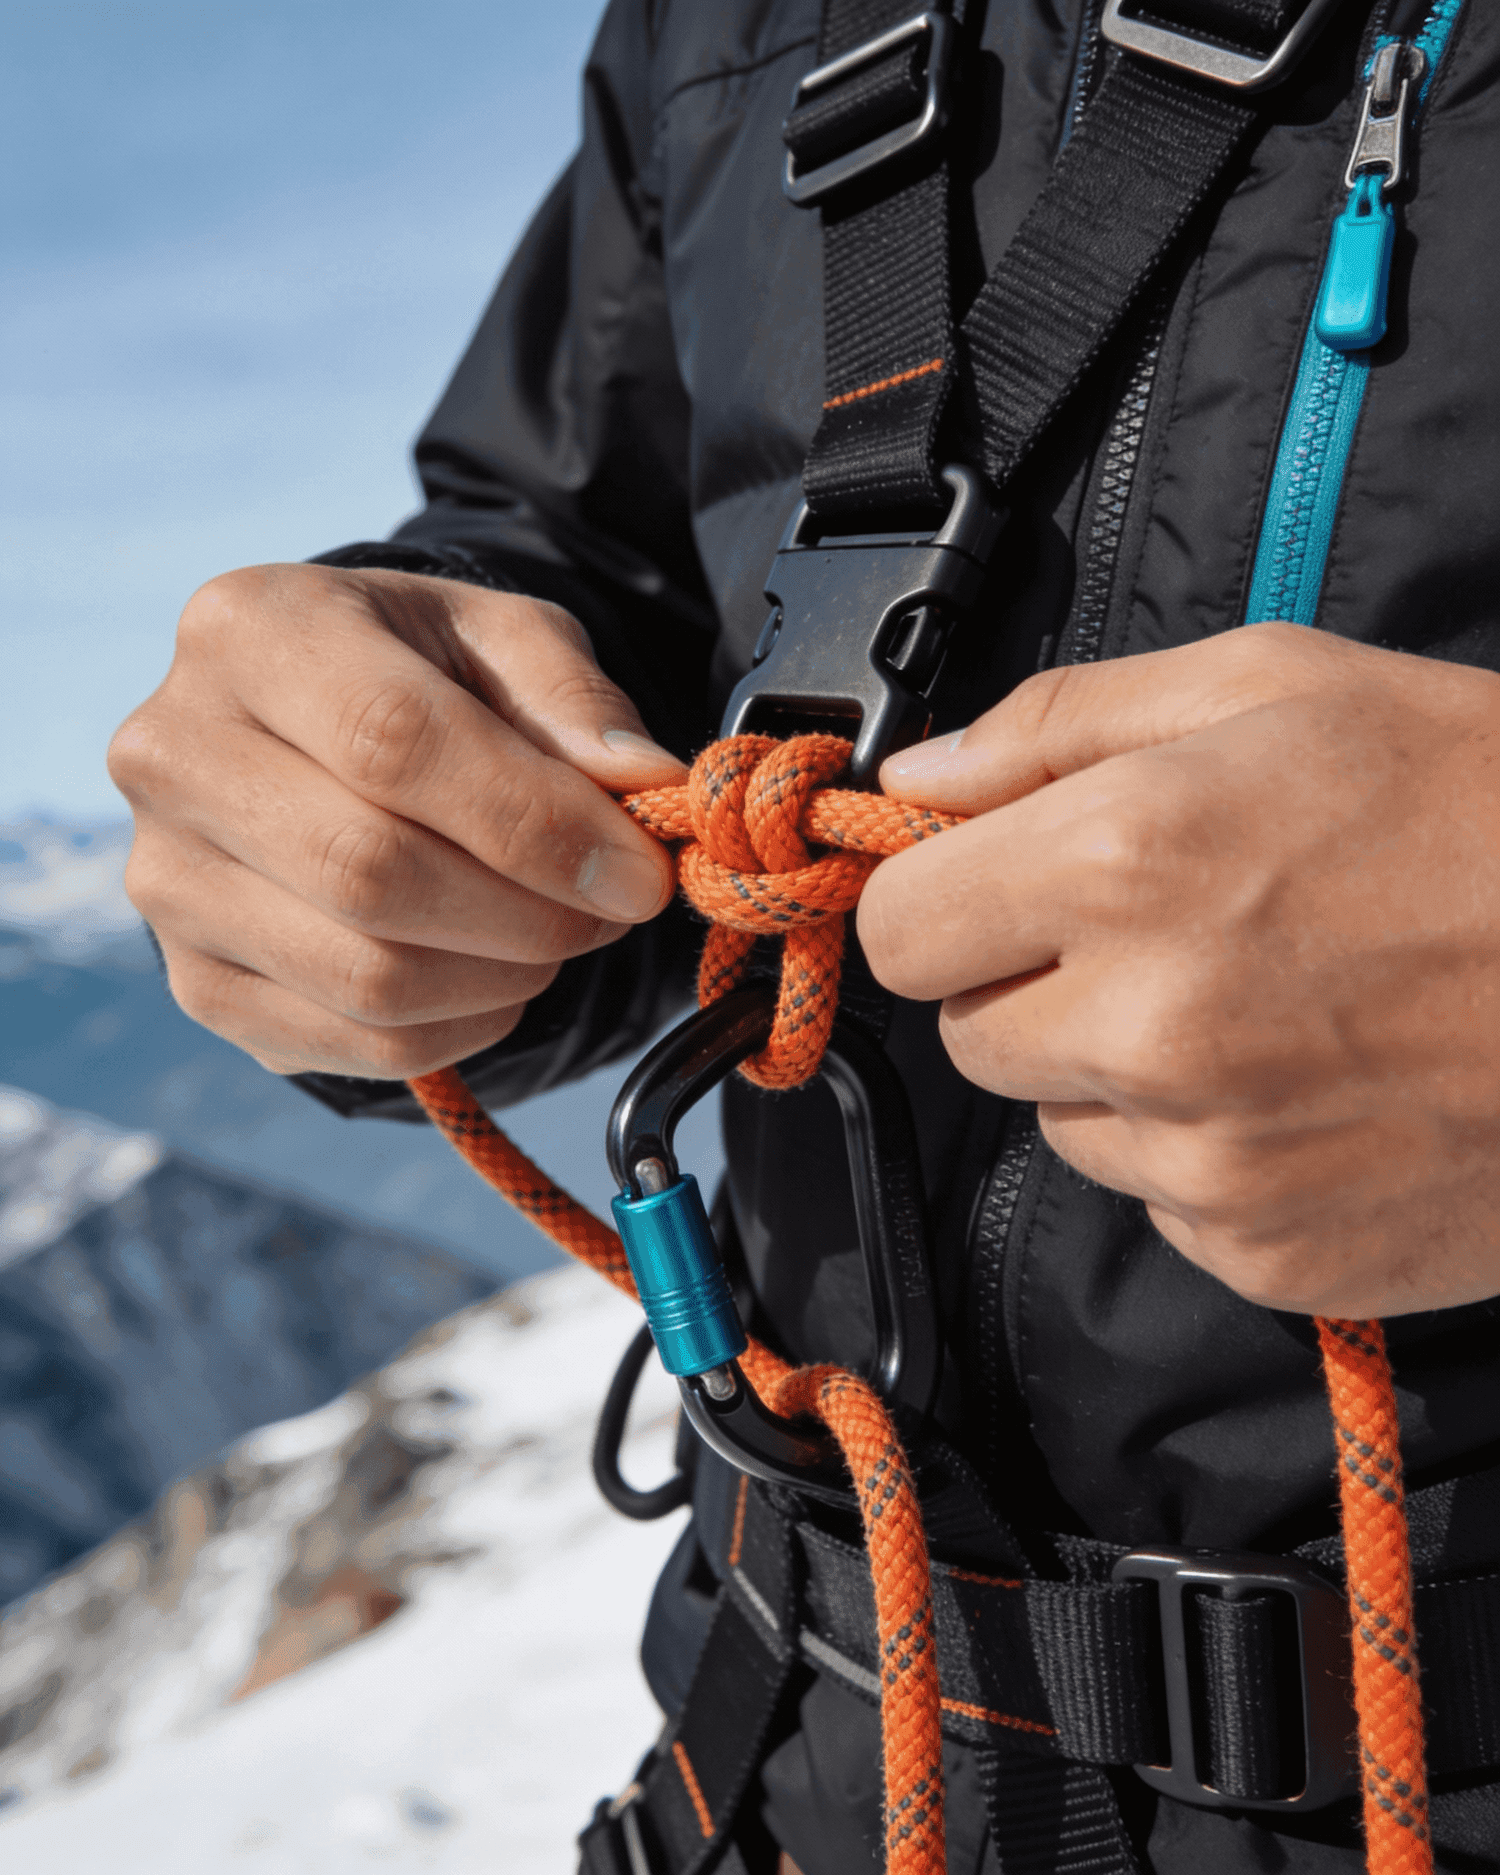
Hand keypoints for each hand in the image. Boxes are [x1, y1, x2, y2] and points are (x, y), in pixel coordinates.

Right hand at [109, 564, 683, 1078]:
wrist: (314, 736)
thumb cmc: (422, 675)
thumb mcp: (504, 641)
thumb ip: (575, 704)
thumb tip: (643, 784)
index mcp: (249, 631)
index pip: (390, 740)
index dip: (533, 823)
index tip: (637, 872)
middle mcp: (173, 753)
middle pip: (369, 872)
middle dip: (529, 913)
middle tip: (609, 910)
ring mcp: (168, 881)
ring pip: (366, 976)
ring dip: (504, 975)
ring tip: (554, 933)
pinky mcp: (197, 981)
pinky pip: (356, 1043)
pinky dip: (461, 1027)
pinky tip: (494, 976)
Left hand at [858, 623, 1499, 1317]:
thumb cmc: (1492, 808)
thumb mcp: (1275, 687)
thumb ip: (1058, 726)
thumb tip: (916, 778)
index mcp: (1125, 864)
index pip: (899, 928)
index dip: (940, 897)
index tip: (991, 882)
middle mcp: (1146, 1029)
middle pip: (967, 1035)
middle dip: (1029, 981)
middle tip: (1159, 930)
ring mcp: (1208, 1159)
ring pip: (1062, 1124)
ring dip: (1118, 1072)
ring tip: (1263, 1004)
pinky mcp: (1267, 1252)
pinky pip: (1161, 1200)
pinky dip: (1205, 1150)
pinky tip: (1311, 1084)